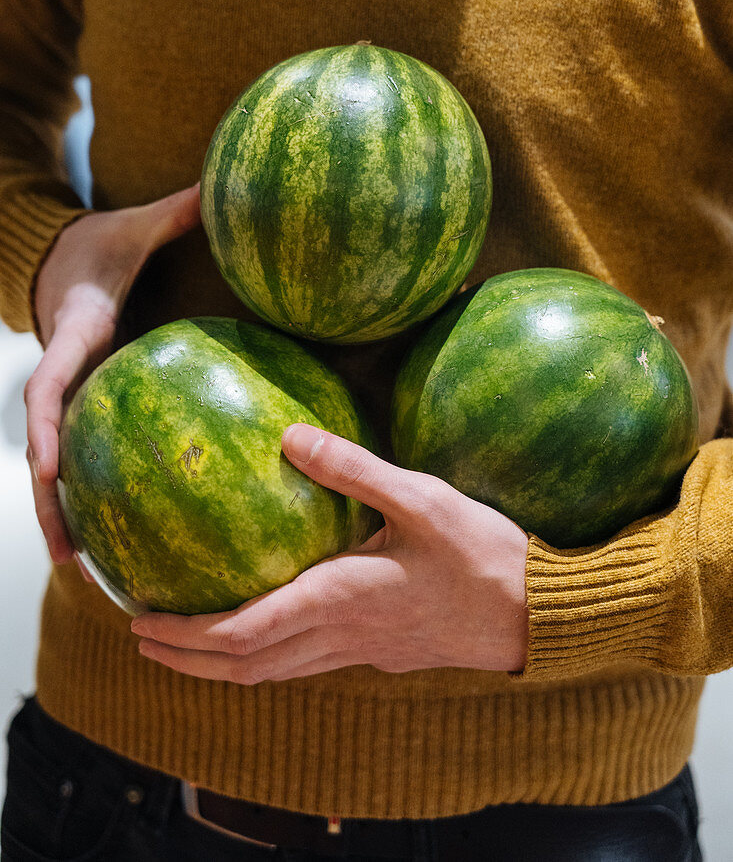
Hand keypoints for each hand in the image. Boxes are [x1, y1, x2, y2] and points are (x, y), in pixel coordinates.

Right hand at [25, 184, 201, 564]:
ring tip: (85, 571)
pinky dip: (88, 495)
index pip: (48, 387)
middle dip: (47, 501)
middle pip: (42, 447)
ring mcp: (67, 395)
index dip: (43, 428)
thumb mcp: (133, 228)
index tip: (46, 468)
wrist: (57, 256)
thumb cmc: (98, 244)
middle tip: (68, 553)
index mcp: (72, 337)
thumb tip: (219, 192)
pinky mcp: (81, 405)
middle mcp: (61, 373)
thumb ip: (173, 215)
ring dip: (63, 515)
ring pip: (54, 466)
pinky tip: (116, 537)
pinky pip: (81, 454)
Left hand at [130, 425, 529, 679]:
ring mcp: (358, 652)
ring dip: (220, 665)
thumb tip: (291, 436)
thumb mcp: (421, 498)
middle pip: (243, 667)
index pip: (240, 634)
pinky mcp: (377, 653)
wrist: (532, 614)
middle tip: (143, 637)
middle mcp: (338, 636)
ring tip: (186, 642)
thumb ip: (354, 469)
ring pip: (271, 674)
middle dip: (186, 657)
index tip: (142, 622)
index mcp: (338, 598)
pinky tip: (263, 631)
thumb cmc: (481, 555)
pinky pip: (301, 666)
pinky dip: (262, 658)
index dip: (185, 634)